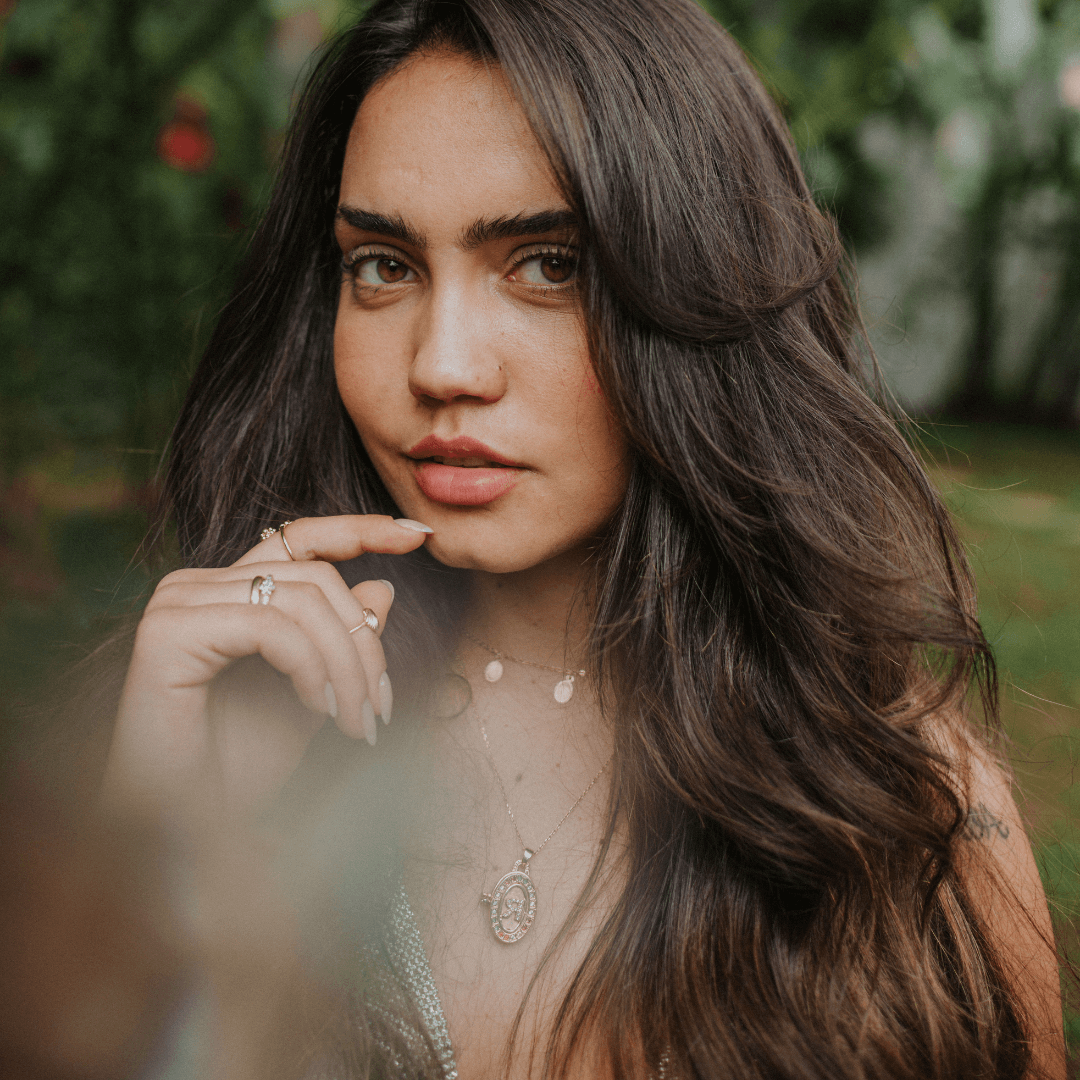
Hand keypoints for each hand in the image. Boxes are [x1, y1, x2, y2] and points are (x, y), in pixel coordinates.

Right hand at [103, 515, 432, 817]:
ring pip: (303, 600)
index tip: (419, 535)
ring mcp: (180, 603)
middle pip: (318, 577)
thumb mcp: (315, 696)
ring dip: (347, 666)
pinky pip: (272, 626)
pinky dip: (311, 668)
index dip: (362, 529)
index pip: (302, 538)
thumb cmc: (239, 772)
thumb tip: (385, 587)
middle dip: (366, 644)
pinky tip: (319, 710)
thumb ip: (343, 643)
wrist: (185, 833)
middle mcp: (199, 586)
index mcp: (230, 593)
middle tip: (381, 709)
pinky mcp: (168, 631)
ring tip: (358, 723)